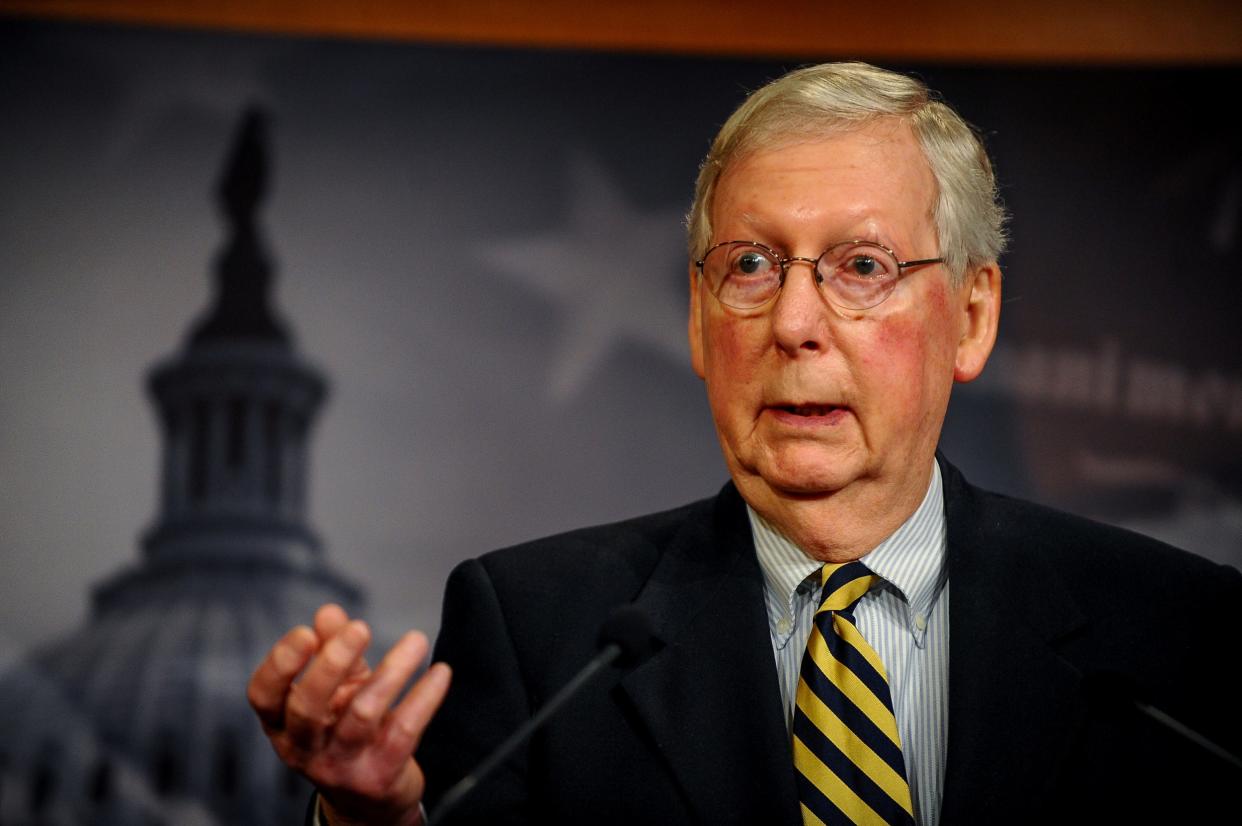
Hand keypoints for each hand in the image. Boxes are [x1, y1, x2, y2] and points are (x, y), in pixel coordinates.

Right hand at [248, 604, 451, 825]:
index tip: (305, 633)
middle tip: (360, 628)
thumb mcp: (336, 689)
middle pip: (308, 707)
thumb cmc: (346, 730)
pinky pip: (404, 732)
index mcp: (282, 724)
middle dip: (332, 663)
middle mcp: (304, 748)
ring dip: (392, 671)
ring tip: (416, 640)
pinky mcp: (379, 776)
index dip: (280, 664)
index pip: (263, 696)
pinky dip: (424, 698)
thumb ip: (331, 650)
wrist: (371, 802)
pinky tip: (441, 672)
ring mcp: (341, 766)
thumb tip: (329, 612)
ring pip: (362, 715)